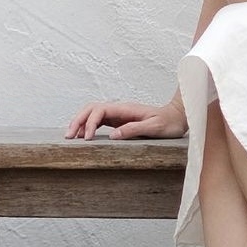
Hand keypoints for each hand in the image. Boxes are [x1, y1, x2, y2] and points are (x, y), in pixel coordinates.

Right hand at [65, 96, 187, 140]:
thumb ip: (134, 129)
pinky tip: (84, 136)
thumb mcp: (154, 128)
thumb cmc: (168, 123)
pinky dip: (89, 126)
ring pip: (93, 113)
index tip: (86, 138)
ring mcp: (119, 114)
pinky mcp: (120, 121)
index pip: (100, 110)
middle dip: (78, 120)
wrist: (178, 117)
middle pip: (91, 108)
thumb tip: (112, 135)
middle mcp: (120, 109)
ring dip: (80, 123)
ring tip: (71, 137)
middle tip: (68, 136)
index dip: (89, 122)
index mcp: (126, 108)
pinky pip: (100, 120)